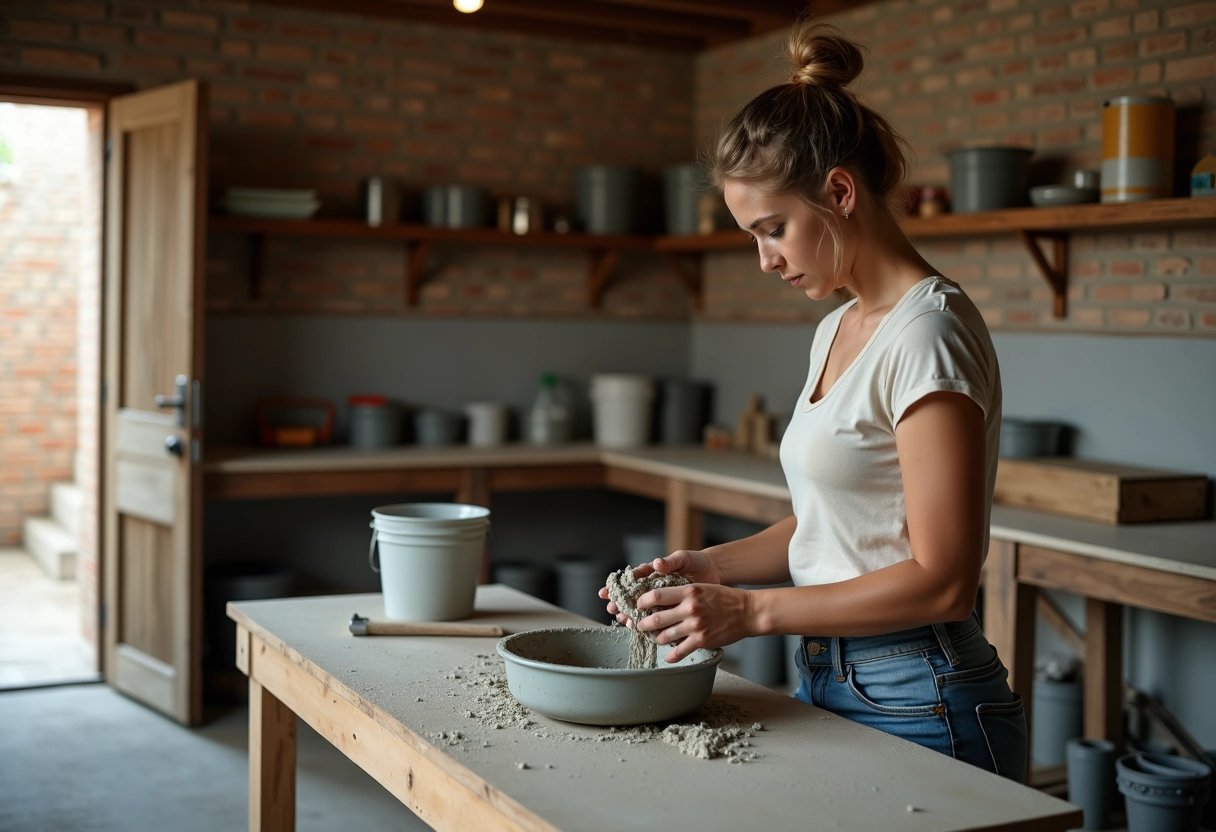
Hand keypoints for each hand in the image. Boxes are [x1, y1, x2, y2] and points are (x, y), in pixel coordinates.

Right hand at [598, 549, 723, 623]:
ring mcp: (665, 600)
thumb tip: (656, 563)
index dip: (619, 586)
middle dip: (621, 603)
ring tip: (622, 621)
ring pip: (644, 609)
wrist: (714, 572)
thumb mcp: (683, 558)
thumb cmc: (696, 562)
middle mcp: (657, 587)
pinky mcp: (674, 610)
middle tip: (611, 609)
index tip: (607, 592)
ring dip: (632, 615)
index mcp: (655, 573)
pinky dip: (651, 625)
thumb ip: (670, 561)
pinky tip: (642, 631)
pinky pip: (661, 618)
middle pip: (634, 596)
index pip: (632, 579)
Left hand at [635, 583, 754, 663]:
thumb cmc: (724, 598)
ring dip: (657, 639)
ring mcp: (695, 626)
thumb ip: (681, 593)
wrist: (747, 611)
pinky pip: (680, 651)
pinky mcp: (702, 640)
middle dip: (643, 624)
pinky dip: (672, 656)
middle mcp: (689, 608)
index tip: (639, 606)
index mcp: (688, 591)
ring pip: (665, 636)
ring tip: (656, 638)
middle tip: (640, 625)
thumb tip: (659, 601)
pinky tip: (669, 657)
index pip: (656, 595)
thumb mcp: (701, 588)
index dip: (643, 601)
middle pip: (656, 618)